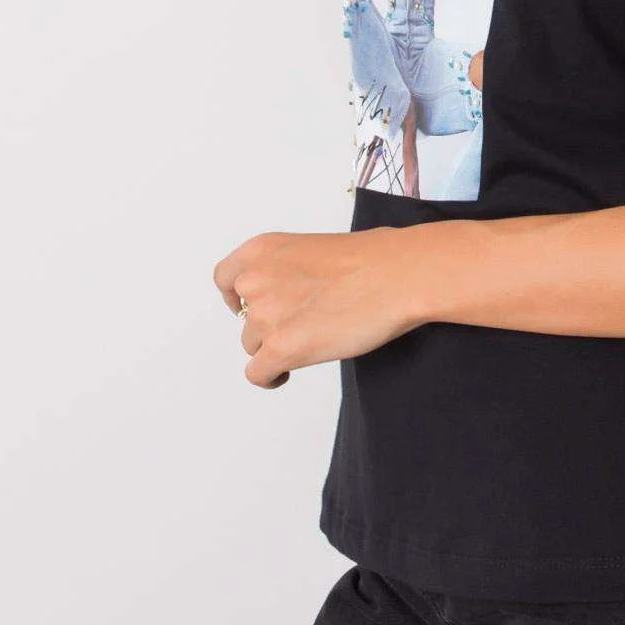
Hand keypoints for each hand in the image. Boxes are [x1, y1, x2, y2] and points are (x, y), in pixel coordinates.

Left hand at [212, 225, 428, 387]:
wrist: (399, 276)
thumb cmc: (375, 258)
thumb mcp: (315, 247)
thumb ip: (288, 268)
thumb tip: (291, 293)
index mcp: (262, 250)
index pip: (225, 279)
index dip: (236, 298)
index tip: (249, 308)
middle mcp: (255, 280)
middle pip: (243, 317)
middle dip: (267, 324)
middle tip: (300, 326)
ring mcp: (265, 316)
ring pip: (253, 345)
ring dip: (276, 347)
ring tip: (311, 343)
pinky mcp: (280, 348)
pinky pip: (258, 374)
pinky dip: (270, 377)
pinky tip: (286, 374)